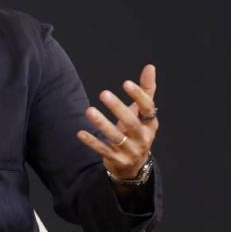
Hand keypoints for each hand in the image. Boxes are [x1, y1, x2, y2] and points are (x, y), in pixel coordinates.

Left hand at [77, 64, 158, 179]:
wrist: (134, 165)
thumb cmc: (137, 131)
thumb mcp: (143, 113)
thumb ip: (146, 90)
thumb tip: (150, 66)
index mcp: (150, 124)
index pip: (148, 109)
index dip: (138, 96)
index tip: (126, 83)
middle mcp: (142, 138)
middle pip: (131, 123)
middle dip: (117, 108)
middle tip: (104, 93)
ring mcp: (130, 151)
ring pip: (115, 137)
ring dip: (102, 124)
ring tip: (89, 111)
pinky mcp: (116, 160)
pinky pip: (103, 150)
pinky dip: (92, 142)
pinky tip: (80, 133)